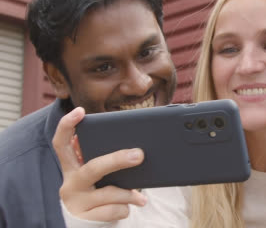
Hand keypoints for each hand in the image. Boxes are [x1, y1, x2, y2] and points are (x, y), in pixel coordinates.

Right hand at [53, 107, 146, 221]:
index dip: (67, 126)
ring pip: (109, 193)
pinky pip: (113, 211)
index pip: (61, 143)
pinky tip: (129, 208)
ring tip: (141, 197)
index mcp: (71, 167)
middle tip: (139, 154)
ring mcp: (76, 202)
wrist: (89, 225)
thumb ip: (106, 161)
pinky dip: (125, 209)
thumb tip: (135, 149)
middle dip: (117, 160)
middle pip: (93, 168)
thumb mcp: (98, 176)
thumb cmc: (99, 192)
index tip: (80, 111)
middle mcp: (70, 183)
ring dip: (129, 194)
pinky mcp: (85, 218)